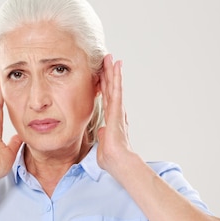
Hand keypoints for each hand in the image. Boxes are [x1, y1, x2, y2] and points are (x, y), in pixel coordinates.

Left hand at [96, 55, 134, 173]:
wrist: (118, 162)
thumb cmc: (112, 158)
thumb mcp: (103, 145)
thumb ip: (102, 136)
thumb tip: (101, 131)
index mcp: (111, 119)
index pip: (106, 99)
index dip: (105, 86)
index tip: (103, 75)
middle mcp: (116, 112)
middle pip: (110, 89)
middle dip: (108, 74)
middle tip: (108, 60)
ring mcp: (117, 110)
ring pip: (114, 86)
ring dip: (112, 71)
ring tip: (112, 58)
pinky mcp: (117, 110)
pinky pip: (116, 90)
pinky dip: (116, 78)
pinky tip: (116, 66)